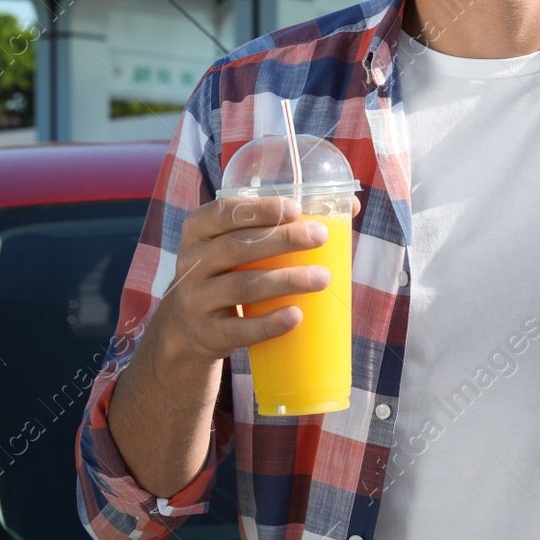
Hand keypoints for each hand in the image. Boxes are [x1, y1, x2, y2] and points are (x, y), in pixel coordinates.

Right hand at [153, 194, 359, 364]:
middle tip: (320, 237)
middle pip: (238, 247)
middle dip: (283, 240)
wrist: (192, 326)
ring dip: (286, 280)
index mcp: (197, 230)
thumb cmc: (230, 270)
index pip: (224, 212)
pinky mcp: (207, 334)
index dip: (259, 209)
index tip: (296, 209)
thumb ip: (280, 222)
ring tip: (323, 278)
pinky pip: (240, 330)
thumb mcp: (238, 242)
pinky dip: (269, 324)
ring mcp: (195, 300)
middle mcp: (190, 263)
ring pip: (243, 287)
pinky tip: (296, 316)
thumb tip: (349, 206)